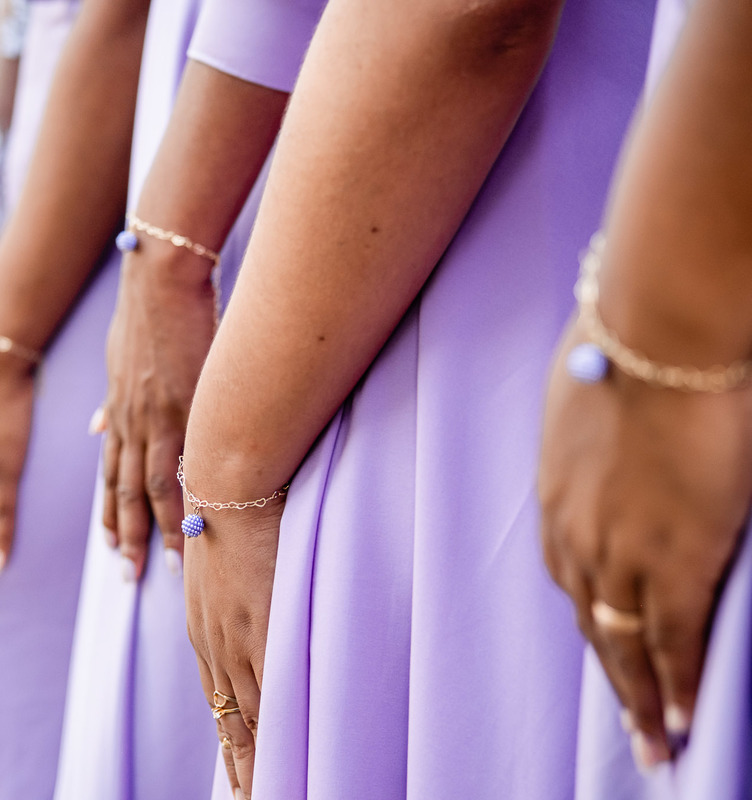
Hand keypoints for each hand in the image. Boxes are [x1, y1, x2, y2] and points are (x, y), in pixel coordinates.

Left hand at [101, 240, 215, 580]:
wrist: (160, 279)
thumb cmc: (144, 314)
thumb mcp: (114, 360)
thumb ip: (108, 399)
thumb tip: (96, 427)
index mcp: (117, 411)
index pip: (111, 473)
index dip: (111, 512)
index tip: (110, 545)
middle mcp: (130, 421)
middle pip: (125, 490)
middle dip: (124, 535)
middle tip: (128, 576)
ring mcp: (156, 417)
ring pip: (151, 487)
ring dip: (156, 529)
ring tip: (164, 565)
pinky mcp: (184, 406)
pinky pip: (183, 463)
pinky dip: (186, 498)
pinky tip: (196, 523)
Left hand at [184, 494, 282, 799]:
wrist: (229, 481)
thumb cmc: (234, 509)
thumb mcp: (222, 559)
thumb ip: (234, 586)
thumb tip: (248, 587)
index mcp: (204, 630)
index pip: (219, 701)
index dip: (231, 739)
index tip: (238, 771)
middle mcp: (214, 645)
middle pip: (229, 723)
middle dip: (241, 768)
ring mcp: (238, 643)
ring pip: (250, 722)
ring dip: (260, 765)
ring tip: (266, 799)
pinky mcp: (263, 632)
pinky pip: (272, 699)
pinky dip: (278, 737)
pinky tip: (285, 764)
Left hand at [539, 320, 751, 767]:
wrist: (656, 332)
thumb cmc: (627, 345)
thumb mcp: (589, 400)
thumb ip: (596, 437)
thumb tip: (614, 434)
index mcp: (556, 498)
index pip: (570, 575)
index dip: (592, 616)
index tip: (606, 646)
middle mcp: (576, 534)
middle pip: (591, 622)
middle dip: (614, 678)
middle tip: (634, 727)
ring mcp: (621, 551)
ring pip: (625, 644)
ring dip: (643, 696)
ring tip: (658, 742)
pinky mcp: (672, 558)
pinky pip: (672, 640)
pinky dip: (677, 684)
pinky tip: (683, 719)